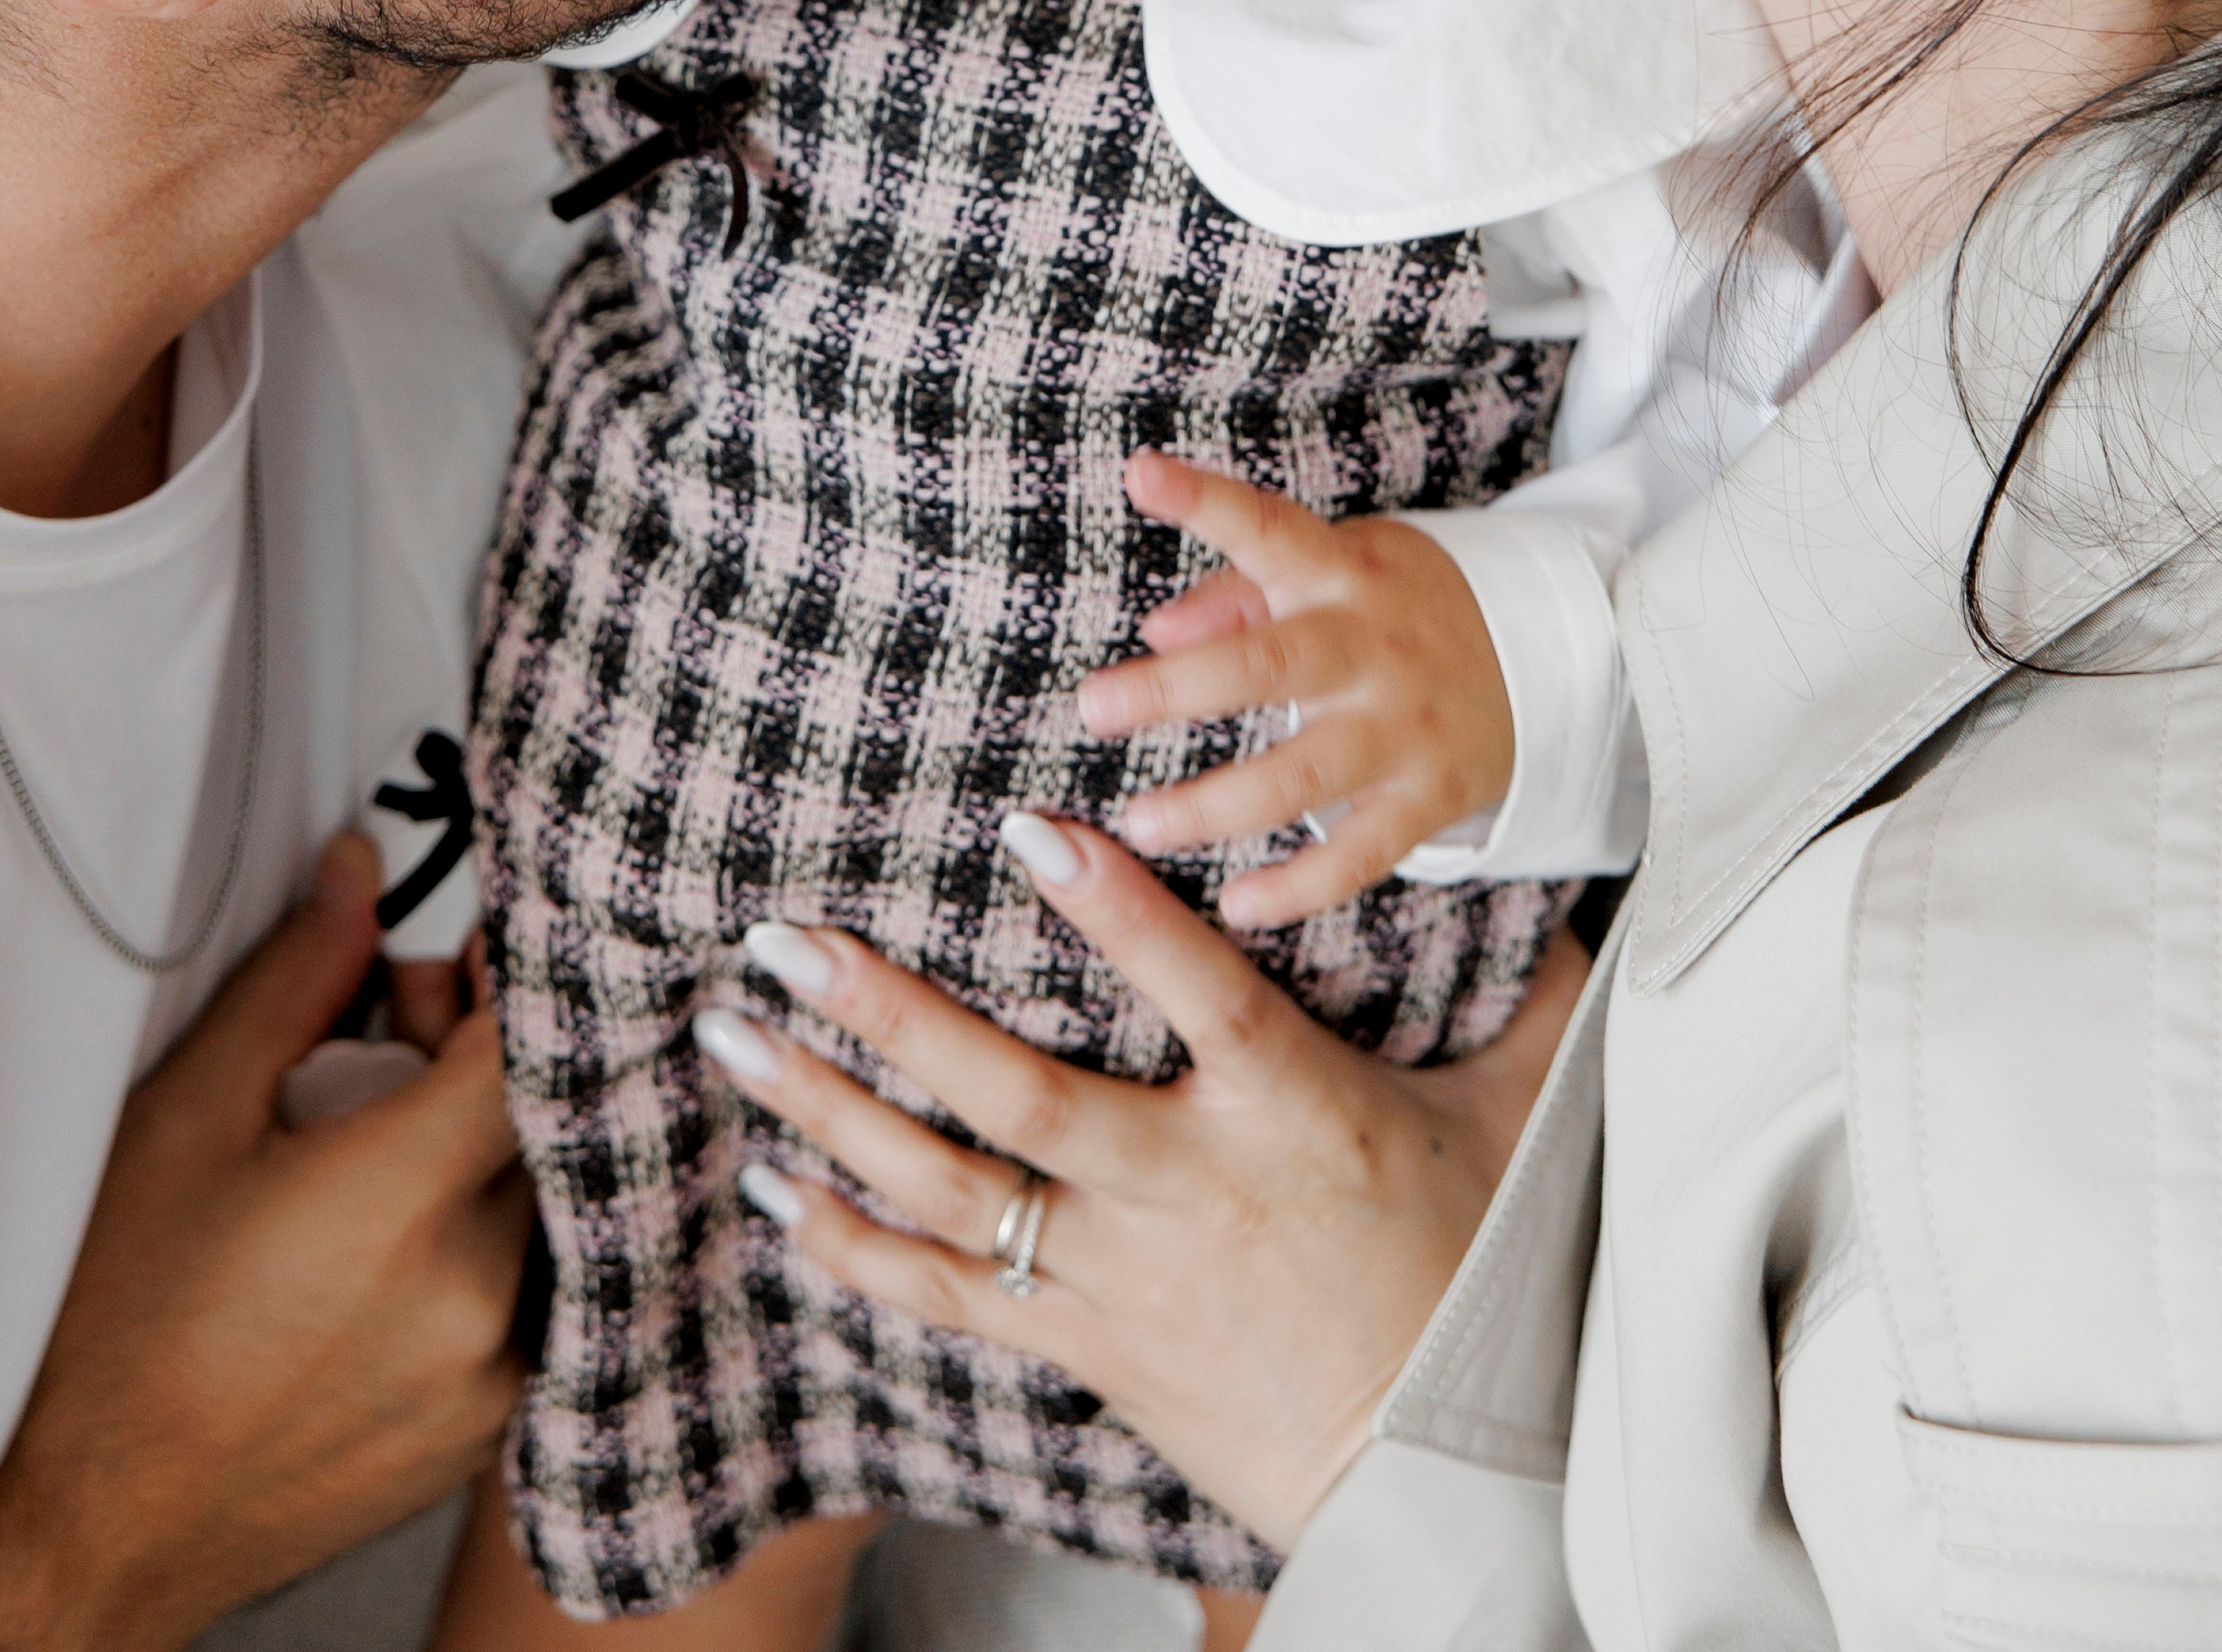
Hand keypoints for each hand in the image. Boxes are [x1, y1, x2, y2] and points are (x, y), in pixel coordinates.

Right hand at [0, 835, 530, 1651]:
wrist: (99, 1529)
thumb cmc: (118, 1339)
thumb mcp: (189, 1123)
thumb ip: (294, 984)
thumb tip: (357, 879)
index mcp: (403, 1206)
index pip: (529, 1043)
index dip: (513, 976)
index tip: (477, 949)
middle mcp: (475, 1296)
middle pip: (542, 1116)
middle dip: (486, 1053)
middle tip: (399, 1036)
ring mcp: (493, 1373)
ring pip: (547, 1202)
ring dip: (492, 1149)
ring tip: (387, 1144)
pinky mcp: (491, 1427)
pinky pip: (536, 1288)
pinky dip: (493, 1238)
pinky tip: (402, 1234)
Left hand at [699, 819, 1587, 1549]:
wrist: (1433, 1480)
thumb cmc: (1476, 1277)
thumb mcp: (1524, 1123)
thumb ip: (1530, 995)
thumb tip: (1569, 882)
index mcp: (1289, 1114)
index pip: (1195, 990)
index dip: (1115, 911)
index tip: (1029, 825)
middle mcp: (1184, 1191)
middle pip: (1015, 1096)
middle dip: (888, 1014)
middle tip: (784, 937)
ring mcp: (1119, 1276)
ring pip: (950, 1189)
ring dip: (831, 1109)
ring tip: (737, 1033)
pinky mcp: (1083, 1344)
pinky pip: (948, 1293)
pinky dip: (852, 1248)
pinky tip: (775, 1189)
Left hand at [1075, 453, 1516, 925]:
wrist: (1548, 654)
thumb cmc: (1398, 605)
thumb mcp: (1335, 568)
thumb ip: (1239, 594)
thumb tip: (1156, 627)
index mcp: (1341, 572)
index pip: (1268, 526)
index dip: (1204, 501)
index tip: (1140, 472)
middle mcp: (1371, 645)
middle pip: (1268, 665)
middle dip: (1176, 689)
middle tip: (1094, 707)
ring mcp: (1404, 726)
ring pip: (1303, 775)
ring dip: (1214, 806)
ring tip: (1141, 822)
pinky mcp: (1430, 794)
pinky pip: (1360, 853)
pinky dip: (1300, 886)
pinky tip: (1239, 903)